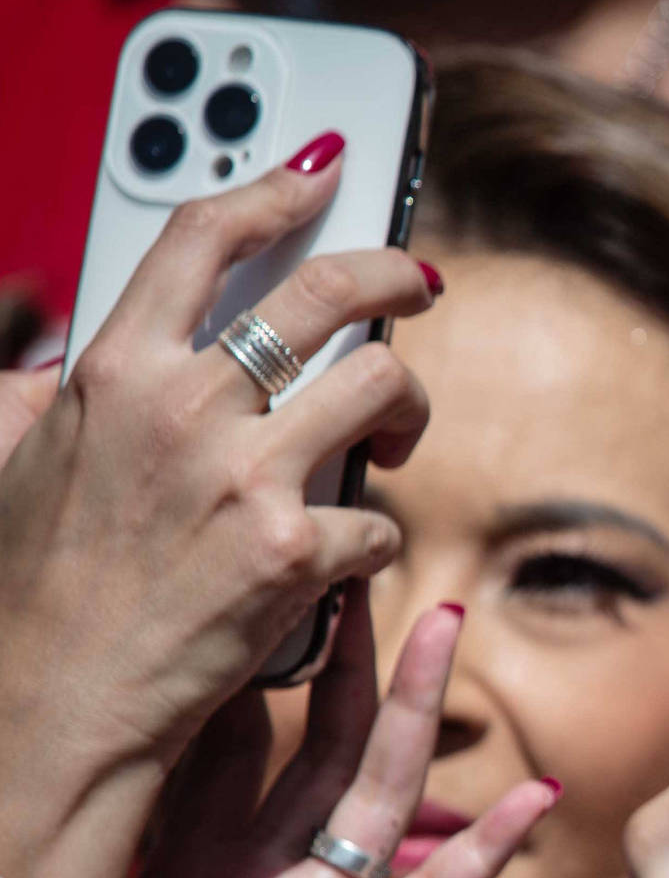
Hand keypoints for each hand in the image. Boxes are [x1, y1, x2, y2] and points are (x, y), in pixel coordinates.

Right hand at [0, 141, 435, 791]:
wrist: (52, 706)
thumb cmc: (31, 593)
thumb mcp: (14, 462)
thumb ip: (48, 396)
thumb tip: (68, 358)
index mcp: (111, 372)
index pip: (203, 238)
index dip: (273, 190)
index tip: (320, 172)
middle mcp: (185, 409)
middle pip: (329, 293)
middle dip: (395, 273)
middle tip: (420, 281)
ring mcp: (248, 478)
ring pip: (383, 387)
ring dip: (407, 408)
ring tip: (397, 435)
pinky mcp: (299, 552)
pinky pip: (380, 520)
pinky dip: (371, 539)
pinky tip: (342, 557)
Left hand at [59, 597, 555, 877]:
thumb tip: (28, 817)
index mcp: (189, 875)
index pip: (212, 746)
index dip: (222, 669)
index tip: (230, 582)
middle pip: (307, 741)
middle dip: (332, 654)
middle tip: (350, 561)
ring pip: (372, 790)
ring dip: (406, 709)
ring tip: (438, 625)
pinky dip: (483, 853)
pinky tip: (533, 802)